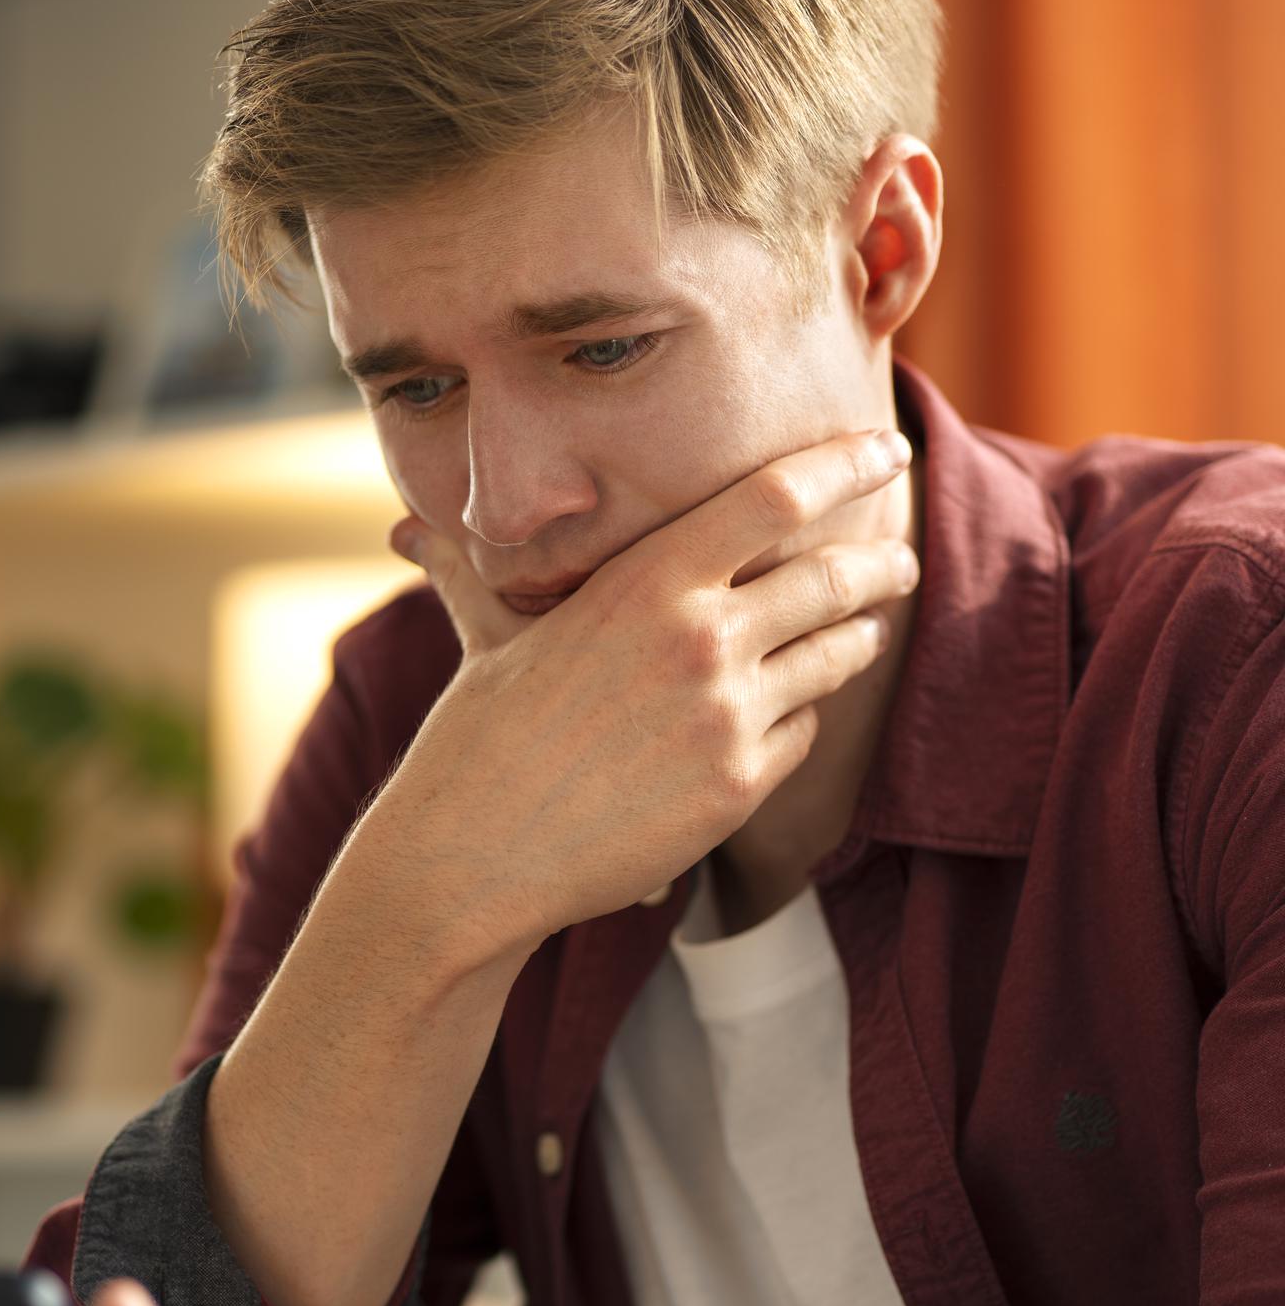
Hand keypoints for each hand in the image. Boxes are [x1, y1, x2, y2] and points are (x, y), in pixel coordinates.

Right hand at [373, 427, 918, 962]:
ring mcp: (727, 716)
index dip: (843, 465)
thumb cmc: (476, 739)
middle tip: (898, 560)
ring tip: (863, 629)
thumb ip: (473, 570)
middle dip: (880, 564)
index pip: (775, 496)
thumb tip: (406, 530)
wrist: (474, 857)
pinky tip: (779, 718)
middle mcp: (699, 639)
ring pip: (834, 656)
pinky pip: (802, 734)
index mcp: (644, 581)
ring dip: (857, 637)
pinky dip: (797, 720)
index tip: (884, 449)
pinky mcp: (740, 788)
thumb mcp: (486, 637)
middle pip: (833, 576)